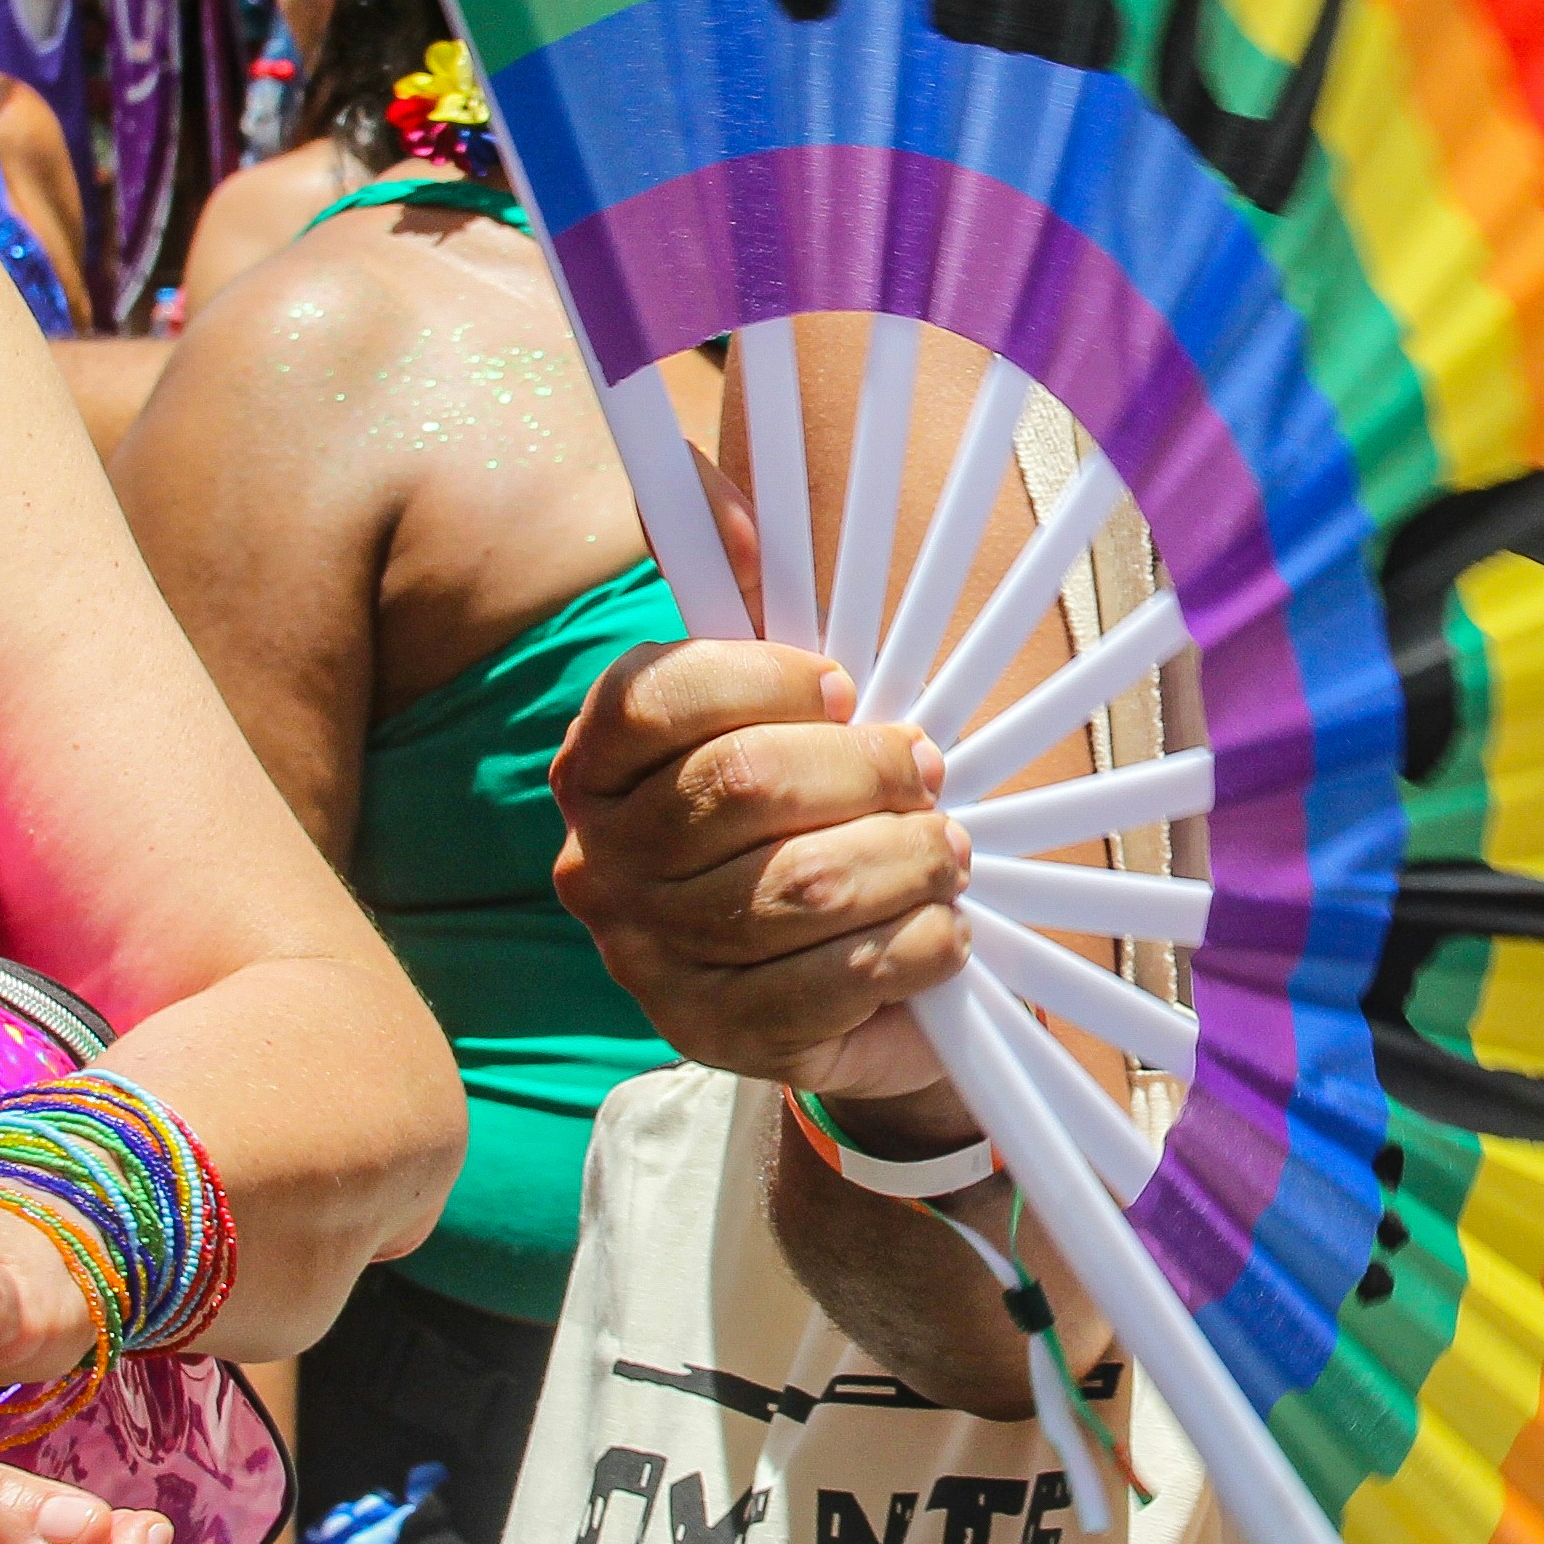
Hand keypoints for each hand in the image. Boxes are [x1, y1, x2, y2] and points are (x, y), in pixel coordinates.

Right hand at [551, 636, 974, 1105]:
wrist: (834, 990)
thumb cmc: (806, 819)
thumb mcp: (775, 708)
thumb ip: (738, 597)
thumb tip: (726, 500)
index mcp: (594, 768)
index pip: (656, 698)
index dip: (765, 678)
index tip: (847, 685)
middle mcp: (598, 866)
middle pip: (741, 786)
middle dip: (864, 768)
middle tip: (926, 769)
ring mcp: (648, 963)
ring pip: (798, 887)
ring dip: (905, 858)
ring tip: (949, 849)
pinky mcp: (717, 1042)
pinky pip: (831, 983)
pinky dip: (910, 945)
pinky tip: (941, 927)